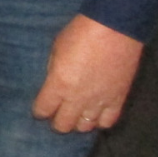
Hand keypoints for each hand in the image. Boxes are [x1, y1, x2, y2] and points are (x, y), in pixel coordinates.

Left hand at [32, 14, 143, 132]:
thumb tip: (52, 82)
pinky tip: (95, 115)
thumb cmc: (80, 34)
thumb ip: (52, 69)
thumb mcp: (56, 49)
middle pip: (63, 125)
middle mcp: (77, 98)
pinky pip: (108, 122)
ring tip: (76, 115)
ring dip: (78, 123)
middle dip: (57, 122)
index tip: (40, 110)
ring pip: (85, 127)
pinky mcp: (118, 100)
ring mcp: (99, 101)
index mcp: (58, 85)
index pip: (43, 110)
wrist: (114, 29)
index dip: (39, 111)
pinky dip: (100, 121)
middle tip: (57, 115)